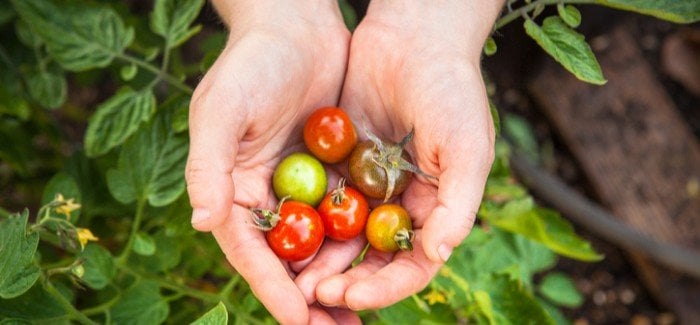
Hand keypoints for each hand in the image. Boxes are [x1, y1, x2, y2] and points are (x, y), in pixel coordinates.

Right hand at [185, 1, 356, 322]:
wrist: (295, 25)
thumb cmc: (251, 64)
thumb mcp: (222, 110)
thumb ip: (207, 166)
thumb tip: (203, 223)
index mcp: (232, 190)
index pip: (250, 250)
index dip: (272, 288)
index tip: (298, 319)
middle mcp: (265, 195)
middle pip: (286, 258)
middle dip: (309, 297)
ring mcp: (300, 185)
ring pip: (320, 243)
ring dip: (338, 277)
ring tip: (360, 312)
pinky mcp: (331, 170)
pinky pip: (345, 212)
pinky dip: (359, 239)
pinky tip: (380, 262)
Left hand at [296, 0, 501, 309]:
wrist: (413, 36)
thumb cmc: (451, 91)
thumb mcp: (466, 147)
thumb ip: (458, 205)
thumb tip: (439, 255)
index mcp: (435, 208)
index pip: (412, 264)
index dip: (385, 286)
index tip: (353, 295)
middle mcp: (400, 203)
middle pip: (373, 258)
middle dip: (347, 281)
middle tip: (316, 294)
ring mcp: (368, 184)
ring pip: (342, 235)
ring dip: (321, 259)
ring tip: (294, 277)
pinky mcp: (341, 163)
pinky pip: (321, 197)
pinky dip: (306, 218)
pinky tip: (284, 232)